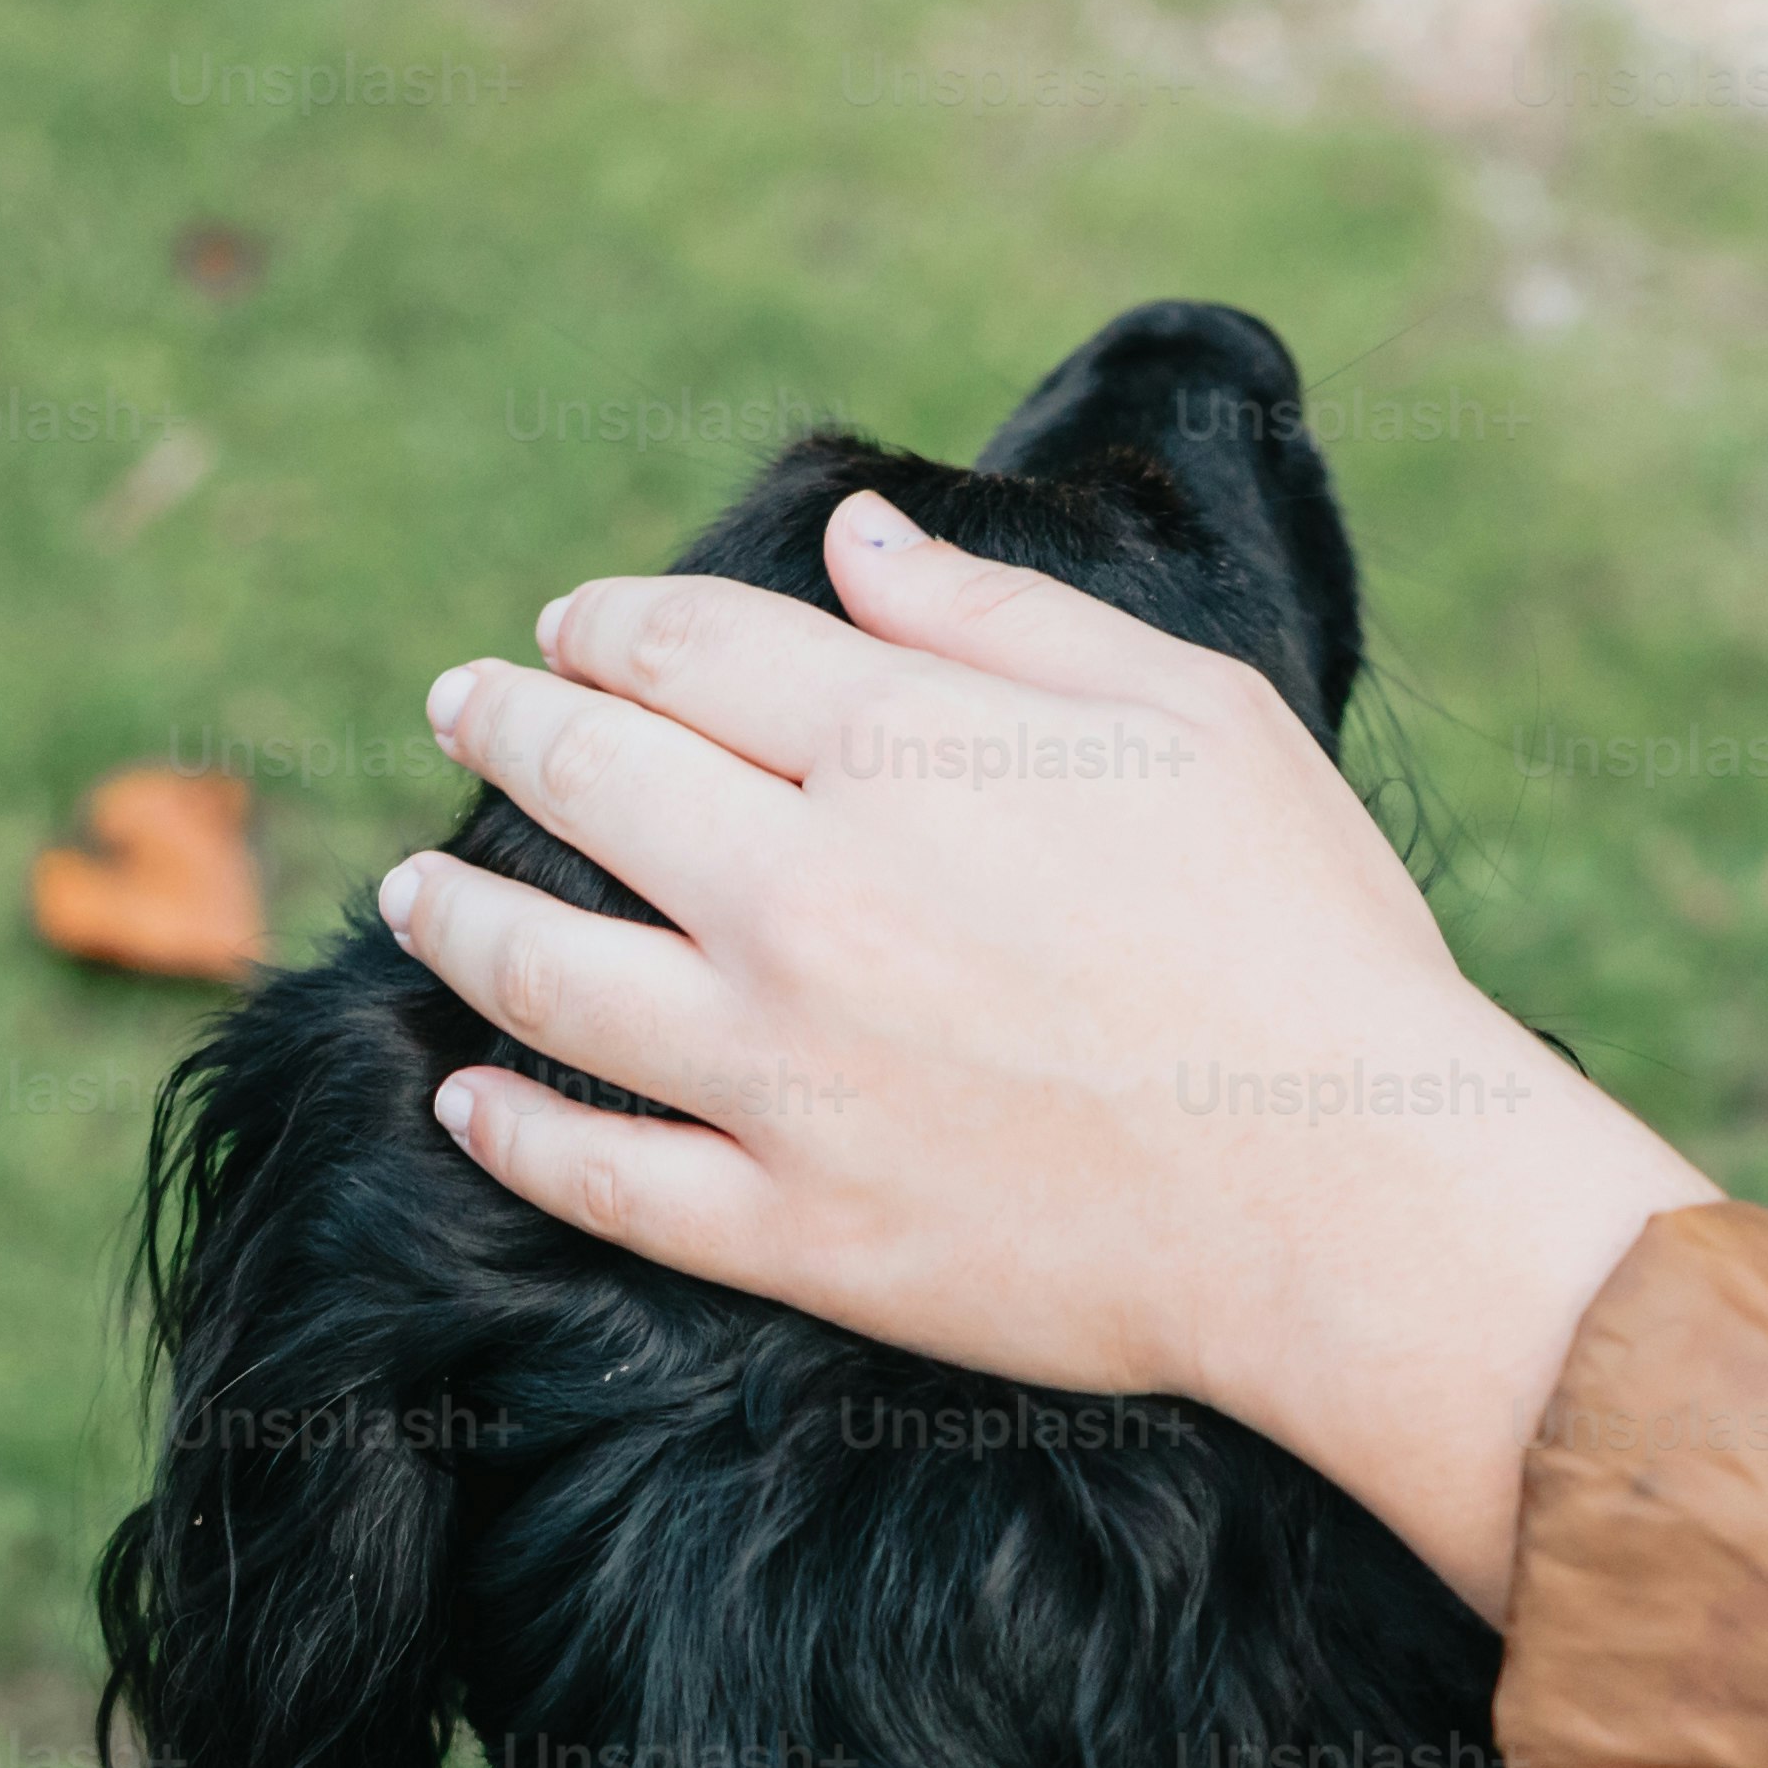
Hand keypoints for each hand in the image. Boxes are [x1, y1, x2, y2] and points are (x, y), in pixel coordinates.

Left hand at [372, 490, 1723, 1613]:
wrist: (1356, 1202)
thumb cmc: (1307, 940)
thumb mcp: (1187, 716)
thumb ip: (997, 621)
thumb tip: (850, 541)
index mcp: (899, 750)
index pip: (681, 648)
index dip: (602, 624)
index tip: (567, 626)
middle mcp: (801, 897)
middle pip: (581, 779)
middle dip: (500, 723)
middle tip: (460, 706)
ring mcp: (780, 1071)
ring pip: (538, 976)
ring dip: (454, 917)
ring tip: (411, 888)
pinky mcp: (793, 1227)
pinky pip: (598, 1173)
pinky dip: (508, 1130)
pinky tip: (466, 1096)